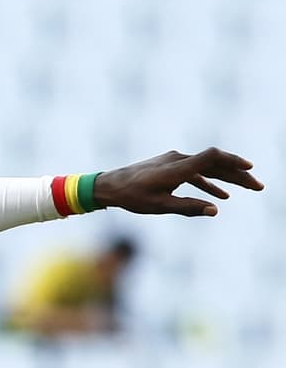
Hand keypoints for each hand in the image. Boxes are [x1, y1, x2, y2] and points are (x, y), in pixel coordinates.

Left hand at [94, 148, 262, 216]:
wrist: (110, 186)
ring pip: (207, 168)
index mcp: (178, 168)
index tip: (250, 169)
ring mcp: (175, 162)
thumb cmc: (132, 198)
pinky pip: (195, 173)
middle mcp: (179, 160)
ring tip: (246, 188)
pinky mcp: (170, 167)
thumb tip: (215, 210)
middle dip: (238, 174)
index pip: (212, 158)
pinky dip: (208, 183)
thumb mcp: (160, 207)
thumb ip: (188, 208)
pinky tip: (221, 195)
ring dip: (227, 178)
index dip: (233, 162)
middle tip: (258, 186)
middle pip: (216, 163)